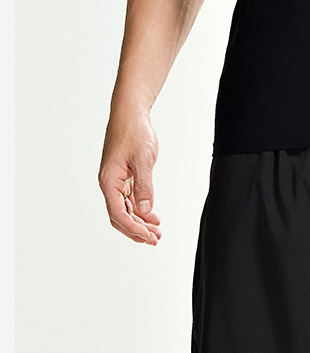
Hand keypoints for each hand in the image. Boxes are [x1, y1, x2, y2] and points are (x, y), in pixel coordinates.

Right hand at [98, 109, 161, 244]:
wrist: (130, 114)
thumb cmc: (134, 131)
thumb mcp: (143, 158)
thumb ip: (144, 185)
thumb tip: (145, 210)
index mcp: (109, 181)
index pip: (118, 213)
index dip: (133, 228)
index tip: (149, 236)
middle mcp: (109, 184)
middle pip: (119, 216)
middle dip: (136, 230)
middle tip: (155, 239)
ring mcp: (116, 181)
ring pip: (125, 209)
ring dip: (140, 222)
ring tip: (157, 231)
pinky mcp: (124, 177)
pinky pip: (129, 199)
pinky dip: (140, 209)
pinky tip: (152, 215)